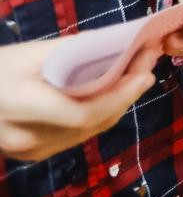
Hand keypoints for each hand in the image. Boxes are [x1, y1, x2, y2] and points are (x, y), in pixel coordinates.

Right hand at [0, 38, 159, 160]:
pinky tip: (112, 95)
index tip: (144, 72)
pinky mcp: (30, 154)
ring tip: (137, 76)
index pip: (82, 112)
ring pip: (87, 132)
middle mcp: (24, 136)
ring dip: (116, 105)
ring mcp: (26, 151)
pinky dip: (98, 115)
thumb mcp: (28, 53)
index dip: (118, 95)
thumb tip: (119, 42)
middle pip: (91, 123)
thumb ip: (73, 51)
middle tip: (148, 66)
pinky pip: (75, 136)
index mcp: (19, 104)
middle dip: (125, 95)